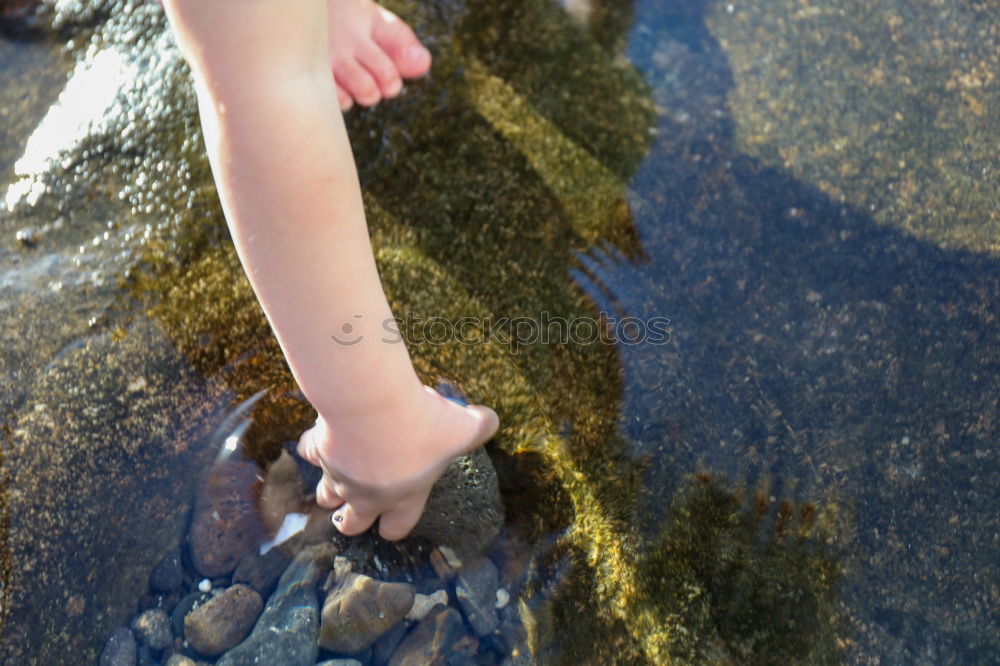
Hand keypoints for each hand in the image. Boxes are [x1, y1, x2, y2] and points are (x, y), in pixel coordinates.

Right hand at [297, 386, 498, 539]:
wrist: (373, 404)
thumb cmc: (422, 423)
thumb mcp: (462, 426)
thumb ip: (479, 427)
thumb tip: (491, 420)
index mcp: (404, 496)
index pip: (396, 528)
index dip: (395, 526)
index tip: (393, 519)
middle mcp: (367, 494)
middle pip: (350, 524)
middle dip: (352, 519)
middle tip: (356, 509)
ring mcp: (338, 474)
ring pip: (325, 495)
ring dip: (331, 489)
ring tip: (339, 475)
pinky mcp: (319, 449)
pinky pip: (310, 452)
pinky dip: (315, 446)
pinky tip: (323, 434)